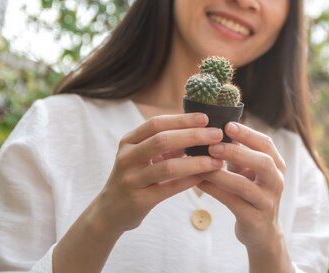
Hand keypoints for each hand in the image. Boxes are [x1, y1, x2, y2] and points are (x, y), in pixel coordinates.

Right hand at [94, 113, 223, 233]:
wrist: (111, 210)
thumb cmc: (136, 176)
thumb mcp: (144, 155)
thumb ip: (166, 143)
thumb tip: (200, 129)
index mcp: (129, 141)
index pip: (156, 123)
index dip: (182, 119)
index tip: (205, 118)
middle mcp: (127, 158)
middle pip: (162, 141)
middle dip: (193, 136)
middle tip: (217, 135)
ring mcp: (131, 179)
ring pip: (168, 167)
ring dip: (196, 162)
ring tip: (217, 160)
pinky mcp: (139, 200)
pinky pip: (169, 188)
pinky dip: (189, 181)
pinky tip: (206, 176)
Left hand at [197, 121, 286, 250]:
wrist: (261, 231)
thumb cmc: (250, 192)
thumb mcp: (249, 170)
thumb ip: (238, 152)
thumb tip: (215, 128)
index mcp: (277, 166)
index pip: (266, 144)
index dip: (247, 134)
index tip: (226, 125)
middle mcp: (276, 182)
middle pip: (263, 162)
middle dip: (237, 151)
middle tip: (213, 145)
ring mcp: (267, 202)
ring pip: (245, 185)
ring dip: (221, 174)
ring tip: (203, 165)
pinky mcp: (255, 219)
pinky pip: (232, 202)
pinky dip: (214, 191)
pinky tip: (199, 183)